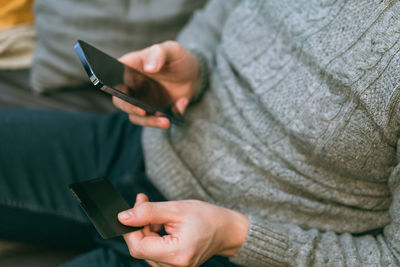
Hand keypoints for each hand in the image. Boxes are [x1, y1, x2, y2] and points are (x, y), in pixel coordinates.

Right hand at [113, 41, 200, 128]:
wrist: (194, 74)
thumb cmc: (177, 58)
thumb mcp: (172, 50)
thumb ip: (159, 54)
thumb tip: (149, 68)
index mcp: (129, 67)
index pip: (111, 75)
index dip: (108, 84)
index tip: (121, 91)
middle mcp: (131, 85)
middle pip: (119, 101)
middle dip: (129, 108)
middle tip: (143, 111)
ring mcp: (141, 100)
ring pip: (136, 116)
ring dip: (149, 121)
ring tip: (166, 122)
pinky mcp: (154, 111)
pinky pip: (154, 120)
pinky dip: (168, 117)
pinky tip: (181, 105)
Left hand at [118, 193, 248, 266]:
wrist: (226, 230)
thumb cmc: (206, 217)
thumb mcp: (176, 209)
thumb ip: (148, 212)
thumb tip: (123, 217)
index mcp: (177, 254)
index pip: (139, 247)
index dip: (130, 229)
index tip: (130, 211)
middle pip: (141, 248)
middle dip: (139, 226)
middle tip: (143, 202)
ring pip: (146, 250)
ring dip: (146, 230)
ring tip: (158, 215)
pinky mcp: (174, 266)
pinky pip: (155, 252)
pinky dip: (154, 237)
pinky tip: (162, 225)